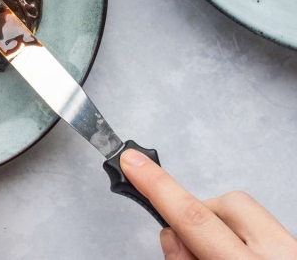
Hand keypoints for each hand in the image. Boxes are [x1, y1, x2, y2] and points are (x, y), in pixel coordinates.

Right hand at [121, 149, 296, 258]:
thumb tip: (172, 233)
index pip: (192, 218)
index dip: (157, 186)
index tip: (131, 162)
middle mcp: (280, 255)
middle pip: (223, 204)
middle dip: (194, 215)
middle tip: (185, 243)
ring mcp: (294, 248)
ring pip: (246, 211)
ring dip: (220, 227)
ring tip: (214, 254)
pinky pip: (264, 226)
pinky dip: (241, 238)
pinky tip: (236, 255)